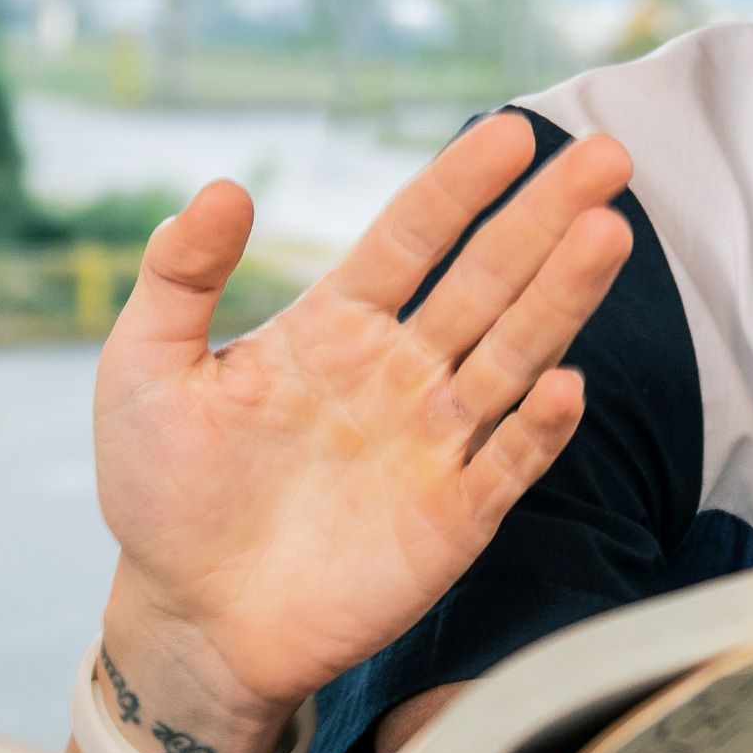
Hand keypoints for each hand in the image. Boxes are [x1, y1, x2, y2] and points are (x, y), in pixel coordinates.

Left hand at [92, 115, 635, 752]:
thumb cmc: (163, 491)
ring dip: (561, 299)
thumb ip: (178, 278)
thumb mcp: (145, 370)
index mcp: (336, 326)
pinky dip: (538, 428)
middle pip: (486, 280)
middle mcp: (400, 373)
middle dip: (545, 218)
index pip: (412, 236)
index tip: (508, 132)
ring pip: (512, 355)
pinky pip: (508, 464)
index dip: (458, 186)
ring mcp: (434, 444)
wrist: (190, 620)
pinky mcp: (452, 520)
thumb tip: (220, 186)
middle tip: (607, 154)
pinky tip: (564, 383)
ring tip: (607, 234)